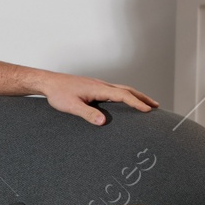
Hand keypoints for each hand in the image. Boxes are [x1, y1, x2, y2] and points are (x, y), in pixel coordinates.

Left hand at [37, 72, 158, 125]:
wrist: (49, 83)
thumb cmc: (58, 94)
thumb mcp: (71, 106)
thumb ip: (87, 113)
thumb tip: (103, 122)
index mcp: (99, 88)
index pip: (123, 95)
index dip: (136, 103)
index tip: (148, 110)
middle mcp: (101, 85)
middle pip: (127, 90)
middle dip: (142, 98)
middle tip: (156, 106)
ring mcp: (98, 85)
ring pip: (122, 89)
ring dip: (135, 96)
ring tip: (145, 104)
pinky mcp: (94, 87)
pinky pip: (115, 91)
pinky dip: (125, 95)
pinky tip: (125, 102)